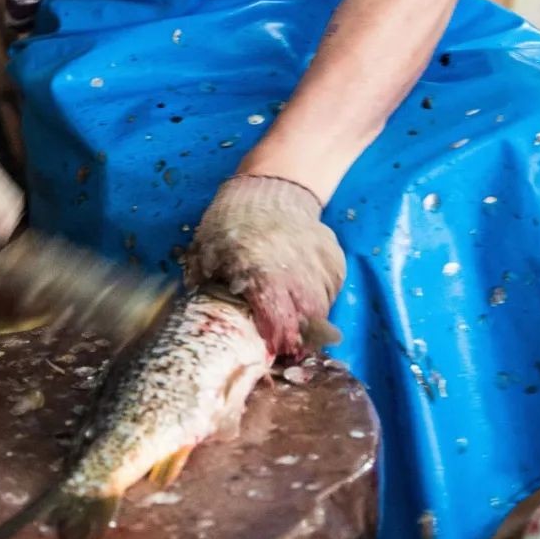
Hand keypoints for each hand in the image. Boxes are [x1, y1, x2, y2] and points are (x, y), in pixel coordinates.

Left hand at [184, 174, 345, 358]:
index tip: (269, 351)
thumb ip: (206, 286)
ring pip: (323, 309)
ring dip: (308, 320)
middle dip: (295, 339)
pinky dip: (320, 299)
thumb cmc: (232, 222)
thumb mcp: (206, 252)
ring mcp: (321, 265)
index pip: (279, 323)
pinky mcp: (335, 258)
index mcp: (264, 274)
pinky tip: (302, 294)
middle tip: (281, 344)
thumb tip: (203, 321)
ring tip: (290, 317)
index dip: (276, 342)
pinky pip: (332, 291)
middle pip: (307, 323)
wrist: (272, 187)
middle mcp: (299, 272)